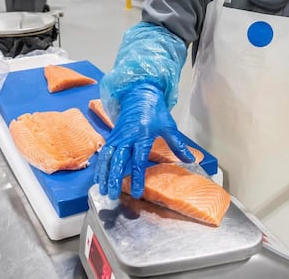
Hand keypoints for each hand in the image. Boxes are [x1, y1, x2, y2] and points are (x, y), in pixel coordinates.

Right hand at [94, 83, 194, 198]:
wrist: (139, 93)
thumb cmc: (155, 110)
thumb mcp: (168, 126)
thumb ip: (177, 145)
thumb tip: (190, 159)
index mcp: (142, 135)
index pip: (139, 160)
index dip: (137, 177)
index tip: (136, 192)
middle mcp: (127, 137)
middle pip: (118, 161)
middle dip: (114, 178)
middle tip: (112, 194)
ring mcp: (117, 136)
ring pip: (107, 158)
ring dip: (104, 174)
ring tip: (102, 189)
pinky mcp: (112, 136)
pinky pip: (104, 153)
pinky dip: (100, 166)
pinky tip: (99, 177)